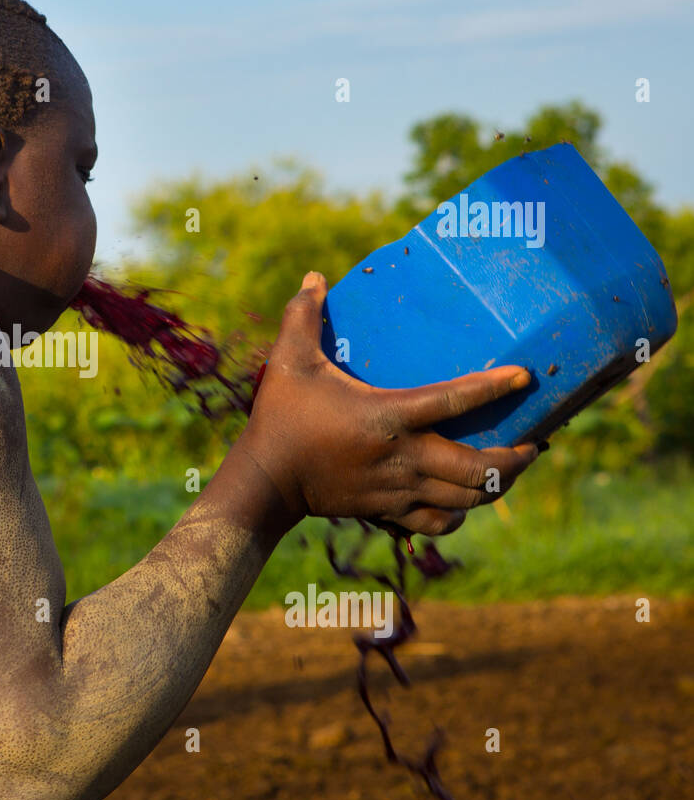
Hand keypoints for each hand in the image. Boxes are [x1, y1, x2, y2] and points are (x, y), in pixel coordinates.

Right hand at [240, 271, 539, 535]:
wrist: (265, 480)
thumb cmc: (281, 417)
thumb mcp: (289, 361)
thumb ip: (303, 317)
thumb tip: (313, 276)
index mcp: (388, 416)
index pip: (453, 401)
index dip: (493, 388)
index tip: (525, 377)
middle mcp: (403, 456)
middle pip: (477, 467)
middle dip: (515, 458)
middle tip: (534, 441)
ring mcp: (399, 489)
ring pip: (466, 499)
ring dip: (497, 486)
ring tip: (511, 469)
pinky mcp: (388, 511)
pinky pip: (437, 523)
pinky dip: (459, 516)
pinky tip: (465, 505)